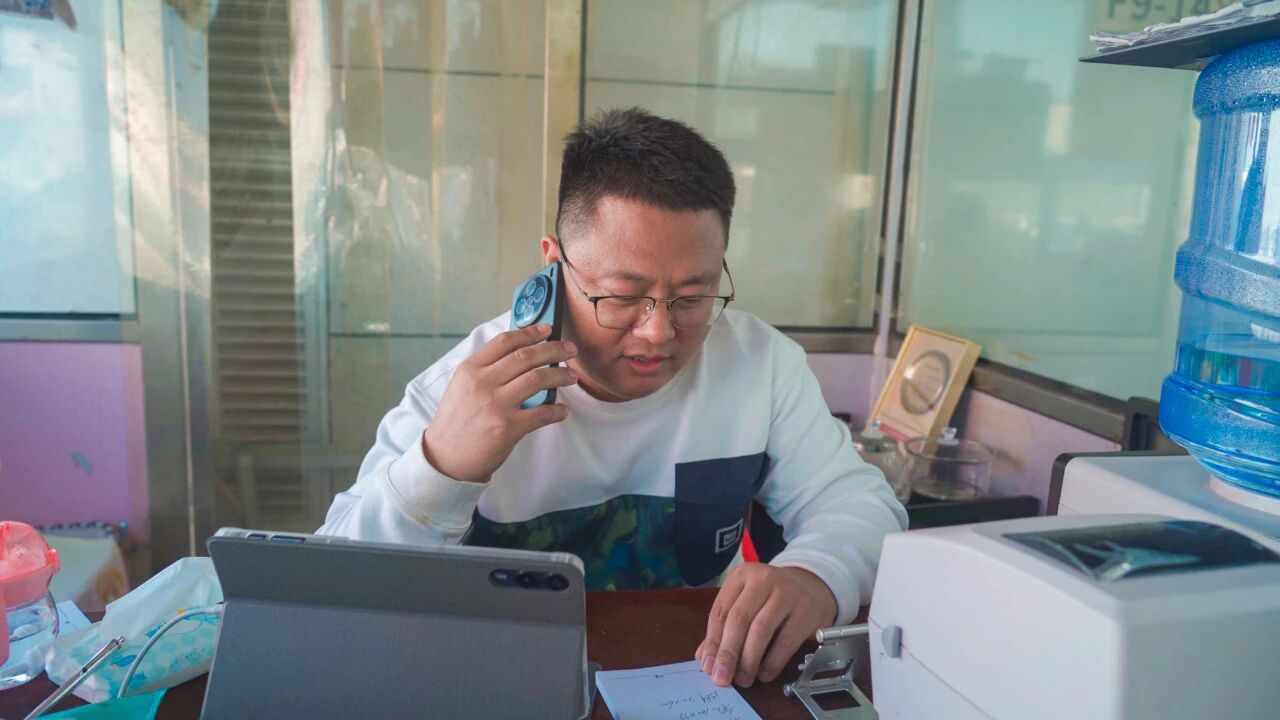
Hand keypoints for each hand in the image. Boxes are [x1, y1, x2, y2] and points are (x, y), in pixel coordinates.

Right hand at [422, 323, 577, 482]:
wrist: (445, 459)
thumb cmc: (457, 422)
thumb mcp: (462, 387)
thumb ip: (486, 370)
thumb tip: (520, 354)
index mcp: (470, 369)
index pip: (505, 342)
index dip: (530, 333)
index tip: (547, 330)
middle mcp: (482, 383)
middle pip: (526, 356)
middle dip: (554, 349)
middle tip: (570, 349)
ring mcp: (495, 405)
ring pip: (538, 379)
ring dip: (560, 375)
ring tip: (570, 376)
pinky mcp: (507, 428)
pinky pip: (542, 413)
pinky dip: (557, 410)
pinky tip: (562, 410)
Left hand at [695, 564, 836, 687]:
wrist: (812, 586)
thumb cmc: (772, 597)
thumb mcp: (746, 601)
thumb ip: (725, 627)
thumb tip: (705, 659)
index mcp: (742, 576)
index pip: (721, 611)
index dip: (712, 641)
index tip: (706, 666)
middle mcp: (764, 579)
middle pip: (739, 620)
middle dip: (728, 653)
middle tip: (722, 678)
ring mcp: (787, 594)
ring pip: (761, 630)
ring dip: (749, 660)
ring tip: (743, 679)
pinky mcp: (806, 612)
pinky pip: (786, 641)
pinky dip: (773, 662)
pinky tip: (765, 674)